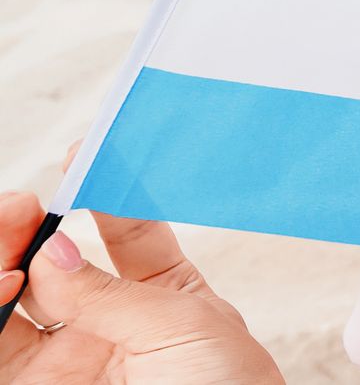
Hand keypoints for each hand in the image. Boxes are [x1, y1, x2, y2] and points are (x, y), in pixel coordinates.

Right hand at [0, 190, 282, 384]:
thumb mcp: (185, 328)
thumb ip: (112, 292)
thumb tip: (50, 247)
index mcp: (163, 296)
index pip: (125, 229)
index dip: (103, 190)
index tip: (83, 152)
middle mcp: (106, 325)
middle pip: (50, 262)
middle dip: (29, 226)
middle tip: (25, 204)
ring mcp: (65, 362)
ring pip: (8, 302)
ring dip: (0, 263)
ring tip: (11, 243)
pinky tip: (3, 285)